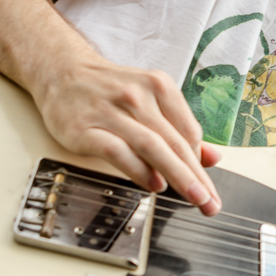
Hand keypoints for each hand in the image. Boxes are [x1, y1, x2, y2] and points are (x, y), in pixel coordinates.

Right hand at [32, 54, 221, 214]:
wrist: (62, 72)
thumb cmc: (111, 91)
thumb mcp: (151, 100)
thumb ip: (180, 129)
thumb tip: (214, 158)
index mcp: (159, 86)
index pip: (189, 132)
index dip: (201, 164)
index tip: (209, 188)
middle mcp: (138, 96)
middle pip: (175, 142)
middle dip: (197, 176)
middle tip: (210, 203)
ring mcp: (111, 111)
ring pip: (152, 146)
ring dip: (177, 175)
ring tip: (193, 197)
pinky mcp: (86, 127)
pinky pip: (118, 151)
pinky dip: (138, 170)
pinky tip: (153, 184)